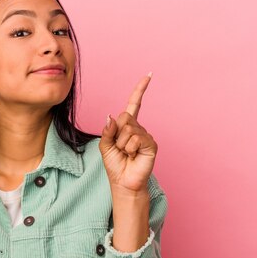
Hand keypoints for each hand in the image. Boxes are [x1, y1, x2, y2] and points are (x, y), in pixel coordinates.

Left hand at [98, 73, 157, 192]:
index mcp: (127, 126)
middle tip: (120, 148)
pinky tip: (134, 156)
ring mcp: (146, 136)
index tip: (149, 75)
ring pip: (128, 129)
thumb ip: (107, 130)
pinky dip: (130, 148)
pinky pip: (136, 139)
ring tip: (127, 154)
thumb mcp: (105, 146)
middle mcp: (138, 128)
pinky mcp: (151, 144)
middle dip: (117, 134)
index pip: (134, 104)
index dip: (140, 90)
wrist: (123, 182)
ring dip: (122, 144)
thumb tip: (111, 116)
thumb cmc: (115, 165)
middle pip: (124, 117)